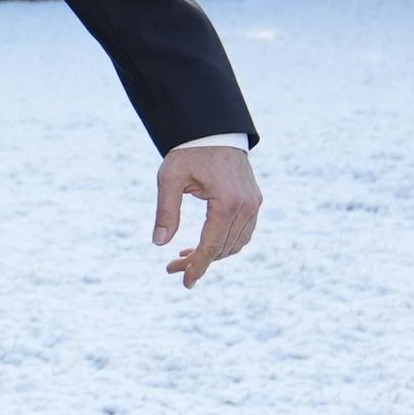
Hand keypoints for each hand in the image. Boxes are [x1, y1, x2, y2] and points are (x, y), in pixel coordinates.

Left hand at [153, 143, 262, 287]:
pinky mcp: (254, 201)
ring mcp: (253, 204)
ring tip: (184, 257)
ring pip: (236, 243)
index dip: (197, 267)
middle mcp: (246, 206)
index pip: (211, 246)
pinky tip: (205, 244)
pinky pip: (244, 232)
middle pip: (223, 248)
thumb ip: (166, 211)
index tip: (185, 283)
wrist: (214, 131)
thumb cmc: (189, 153)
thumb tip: (159, 243)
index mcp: (226, 203)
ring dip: (213, 254)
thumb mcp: (170, 179)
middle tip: (173, 267)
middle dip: (199, 262)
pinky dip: (226, 243)